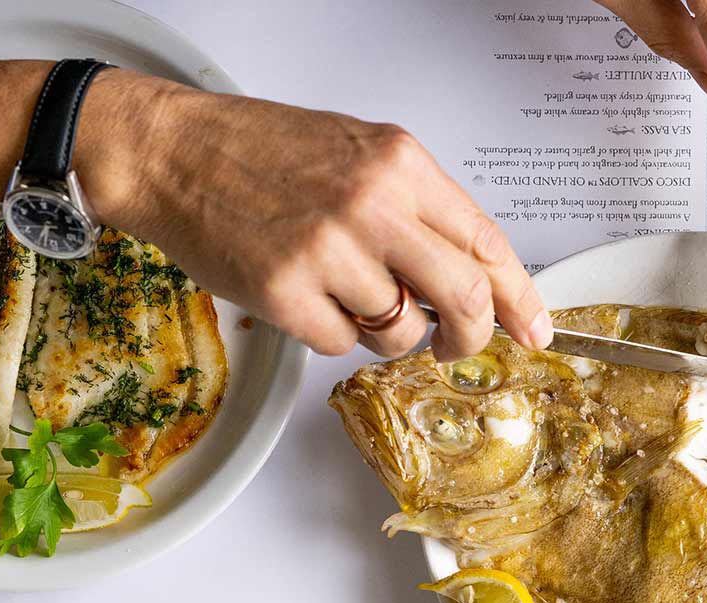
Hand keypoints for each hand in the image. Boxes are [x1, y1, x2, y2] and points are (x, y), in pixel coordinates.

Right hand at [0, 62, 549, 360]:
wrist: (172, 150)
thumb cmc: (263, 153)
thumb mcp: (359, 156)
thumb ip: (422, 212)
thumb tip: (483, 281)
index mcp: (401, 165)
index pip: (489, 244)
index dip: (521, 298)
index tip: (535, 329)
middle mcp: (373, 204)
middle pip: (466, 300)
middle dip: (472, 338)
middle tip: (458, 347)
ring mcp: (330, 251)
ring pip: (403, 332)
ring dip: (387, 333)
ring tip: (349, 296)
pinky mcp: (287, 293)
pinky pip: (344, 346)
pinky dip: (333, 335)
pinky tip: (307, 297)